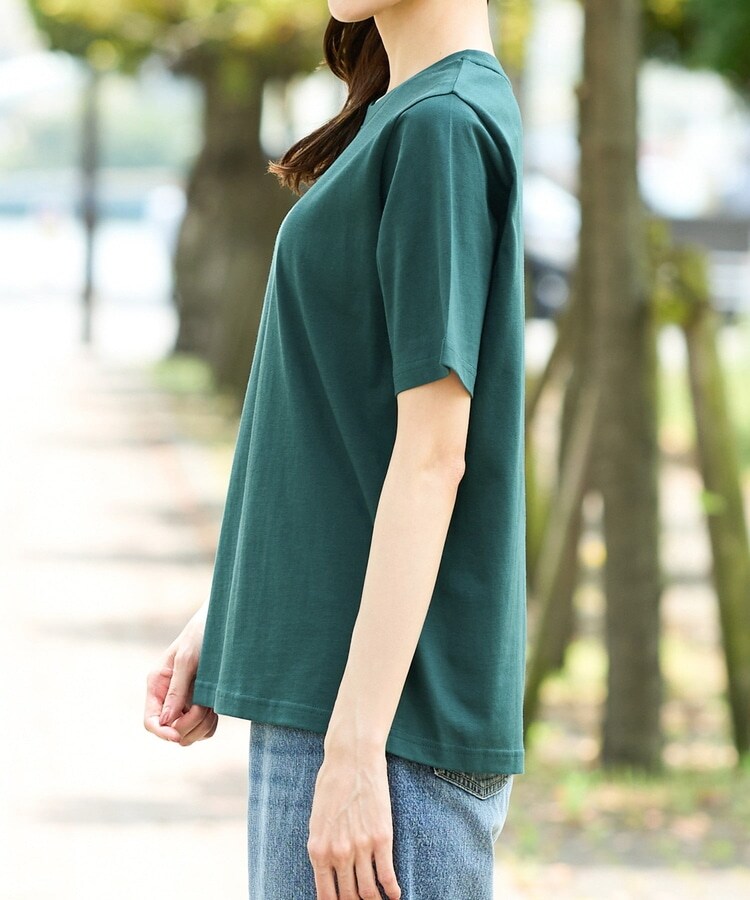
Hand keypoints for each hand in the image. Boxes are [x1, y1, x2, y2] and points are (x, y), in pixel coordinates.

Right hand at [143, 607, 217, 745]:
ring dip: (201, 726)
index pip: (151, 721)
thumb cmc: (202, 634)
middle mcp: (168, 696)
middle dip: (188, 726)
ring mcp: (185, 701)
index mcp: (157, 684)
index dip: (163, 733)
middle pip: (171, 731)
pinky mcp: (201, 703)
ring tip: (211, 704)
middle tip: (204, 707)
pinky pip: (203, 729)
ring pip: (188, 734)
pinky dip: (209, 724)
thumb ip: (177, 690)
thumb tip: (166, 721)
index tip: (179, 735)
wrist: (224, 622)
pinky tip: (215, 707)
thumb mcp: (187, 659)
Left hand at [307, 747, 400, 899]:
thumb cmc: (331, 783)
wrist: (352, 757)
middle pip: (349, 897)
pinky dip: (392, 890)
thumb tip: (328, 870)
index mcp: (318, 850)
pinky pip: (387, 875)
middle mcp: (338, 853)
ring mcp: (360, 847)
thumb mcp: (317, 819)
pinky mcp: (382, 837)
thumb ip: (322, 846)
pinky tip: (395, 894)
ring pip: (368, 891)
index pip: (326, 895)